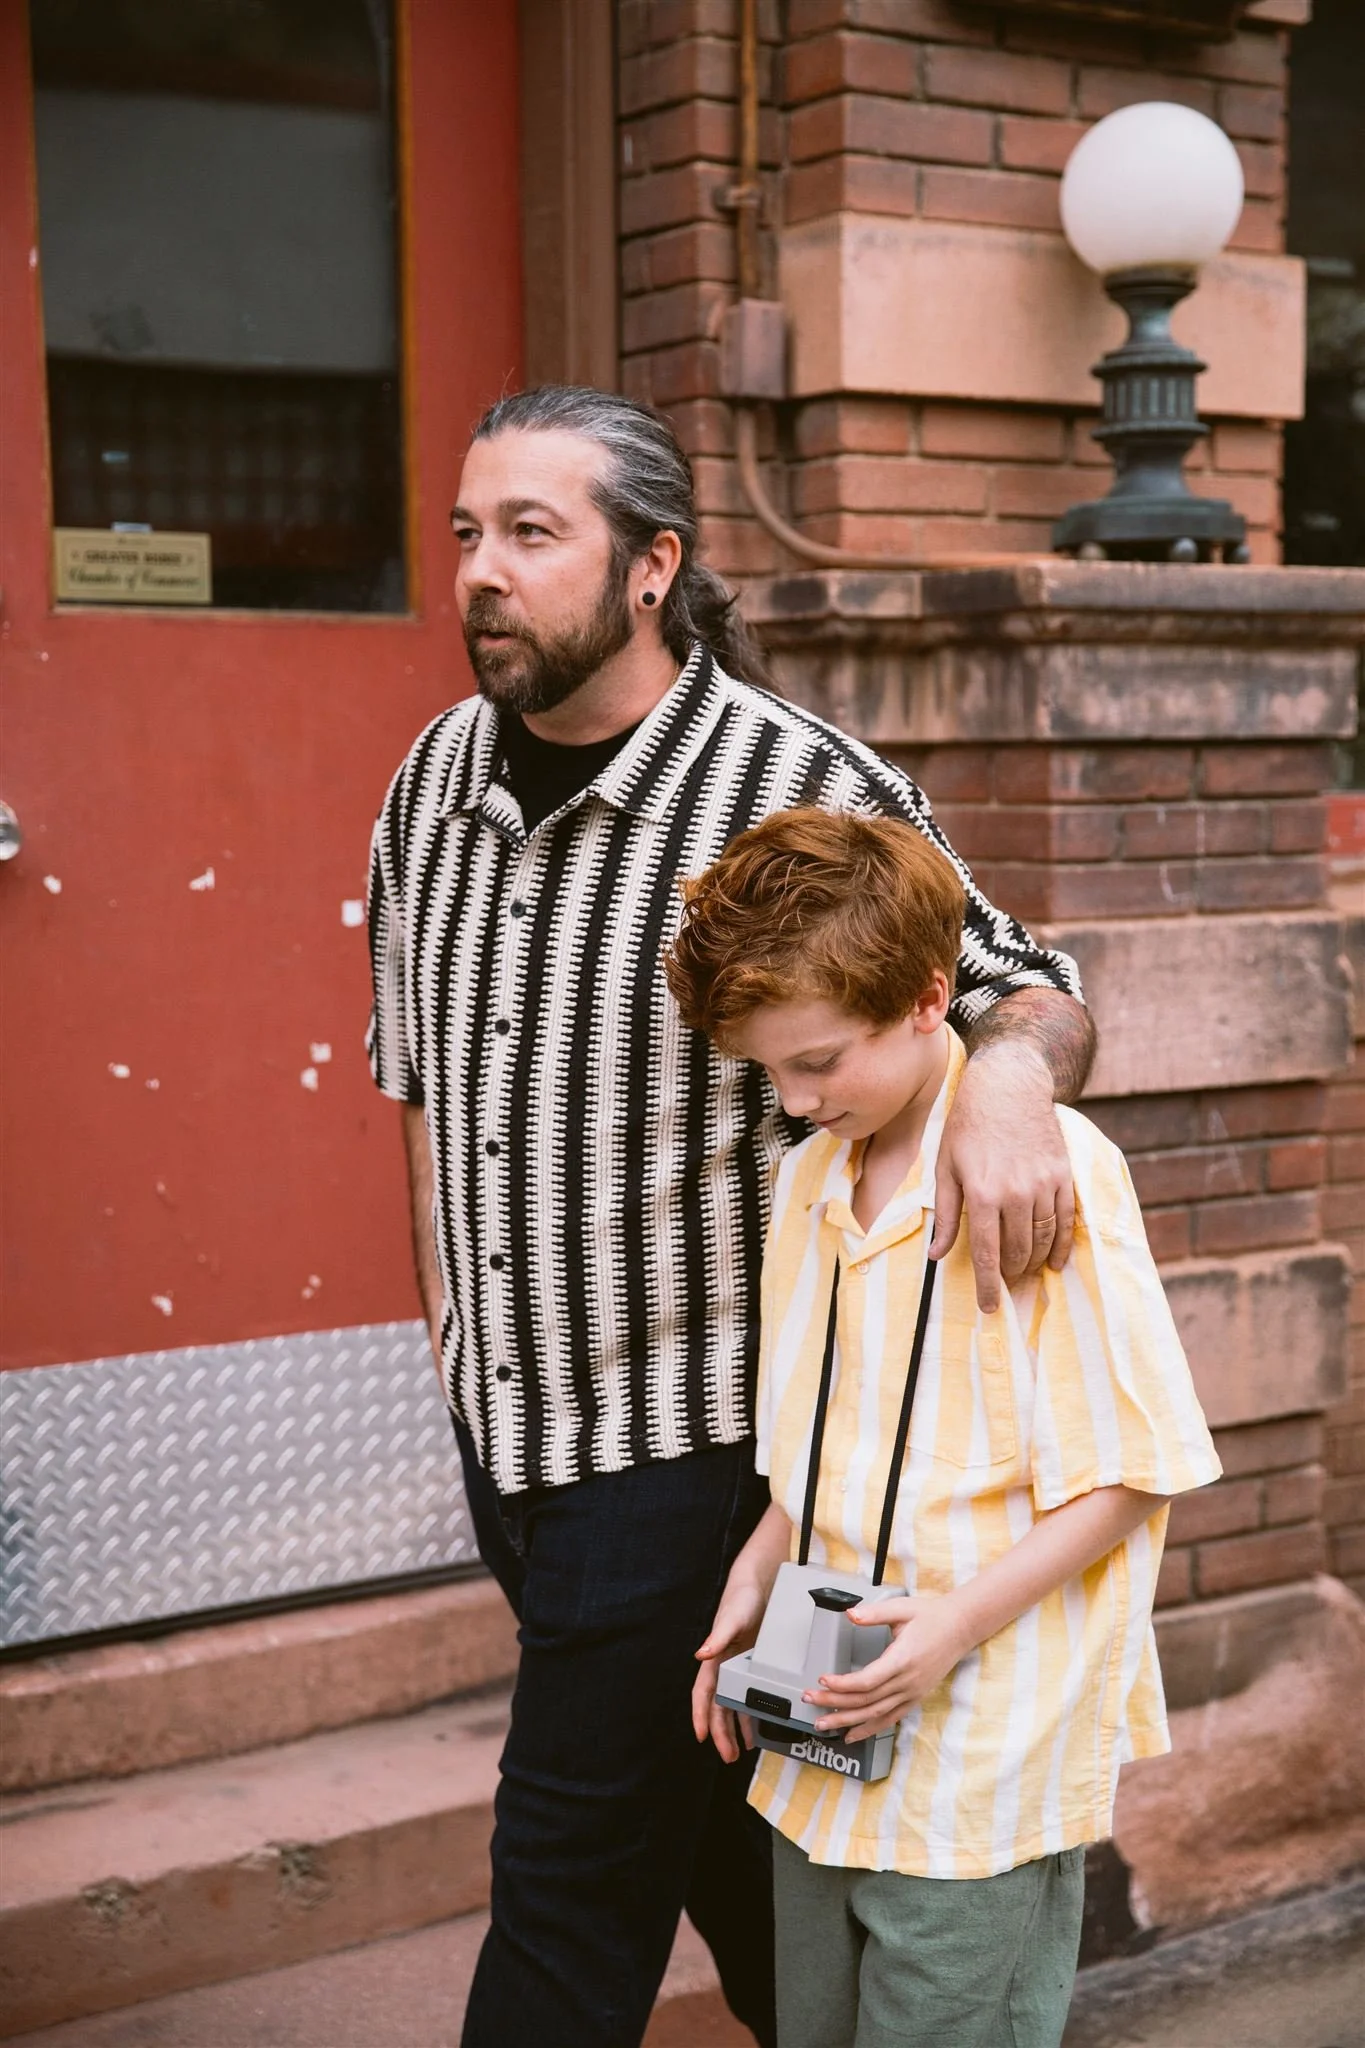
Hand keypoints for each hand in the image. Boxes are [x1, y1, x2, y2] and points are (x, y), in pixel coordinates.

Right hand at [692, 1575, 768, 1763]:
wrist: (760, 1583)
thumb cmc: (741, 1598)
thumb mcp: (732, 1618)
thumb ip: (717, 1637)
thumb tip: (701, 1654)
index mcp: (715, 1658)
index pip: (703, 1694)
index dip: (701, 1716)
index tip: (702, 1737)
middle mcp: (724, 1666)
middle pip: (718, 1706)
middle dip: (720, 1733)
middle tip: (728, 1756)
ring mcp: (738, 1668)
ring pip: (732, 1705)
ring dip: (734, 1729)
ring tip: (739, 1751)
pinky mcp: (753, 1666)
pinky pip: (748, 1696)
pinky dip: (749, 1714)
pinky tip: (756, 1727)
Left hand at [802, 1595, 969, 1744]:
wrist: (961, 1628)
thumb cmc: (932, 1616)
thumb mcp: (902, 1608)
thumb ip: (874, 1613)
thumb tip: (850, 1614)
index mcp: (902, 1660)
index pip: (867, 1681)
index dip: (843, 1684)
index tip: (823, 1679)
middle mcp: (907, 1682)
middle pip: (866, 1700)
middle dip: (835, 1703)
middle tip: (810, 1700)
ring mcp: (912, 1693)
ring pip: (875, 1714)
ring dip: (847, 1721)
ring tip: (823, 1724)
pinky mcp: (915, 1697)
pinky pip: (890, 1718)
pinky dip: (870, 1729)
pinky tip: (852, 1734)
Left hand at [932, 1043, 1074, 1311]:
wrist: (1008, 1086)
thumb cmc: (969, 1126)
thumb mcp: (946, 1168)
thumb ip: (946, 1215)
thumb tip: (937, 1255)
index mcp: (982, 1193)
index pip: (988, 1254)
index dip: (989, 1287)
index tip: (989, 1308)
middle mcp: (1016, 1193)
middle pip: (1018, 1252)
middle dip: (1010, 1275)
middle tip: (1004, 1283)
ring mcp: (1043, 1184)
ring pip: (1044, 1240)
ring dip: (1034, 1262)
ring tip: (1024, 1272)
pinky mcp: (1063, 1175)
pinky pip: (1066, 1221)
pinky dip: (1061, 1246)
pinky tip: (1054, 1260)